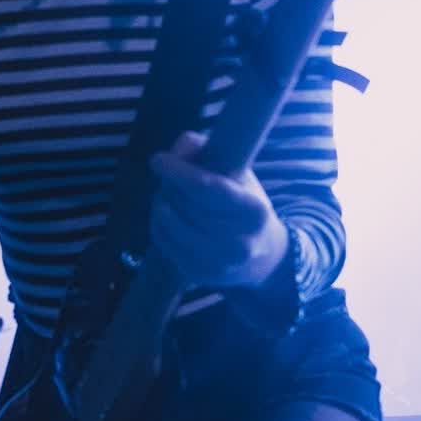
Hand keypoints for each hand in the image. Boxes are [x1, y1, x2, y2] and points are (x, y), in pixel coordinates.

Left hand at [148, 132, 289, 290]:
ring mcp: (220, 263)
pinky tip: (165, 216)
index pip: (208, 188)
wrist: (262, 256)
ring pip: (171, 224)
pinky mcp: (201, 275)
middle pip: (186, 205)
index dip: (179, 172)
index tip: (157, 159)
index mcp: (254, 211)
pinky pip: (164, 243)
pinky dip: (158, 225)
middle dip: (169, 186)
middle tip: (168, 177)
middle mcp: (241, 241)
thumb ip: (209, 151)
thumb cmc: (243, 206)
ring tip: (166, 196)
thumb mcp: (237, 174)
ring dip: (161, 204)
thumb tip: (181, 145)